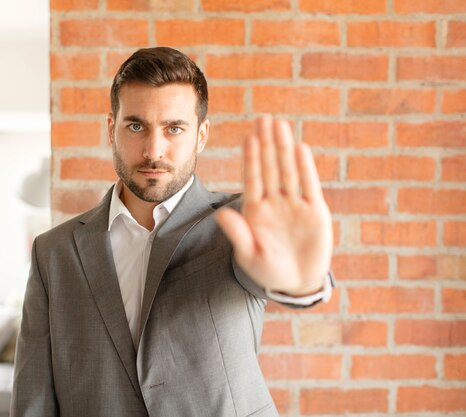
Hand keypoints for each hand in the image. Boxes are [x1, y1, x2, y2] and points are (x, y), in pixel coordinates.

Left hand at [216, 116, 332, 296]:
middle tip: (263, 119)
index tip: (249, 137)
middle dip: (267, 144)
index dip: (251, 158)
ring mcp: (295, 205)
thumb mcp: (249, 255)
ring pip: (288, 171)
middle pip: (270, 167)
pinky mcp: (314, 212)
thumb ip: (238, 234)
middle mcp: (274, 203)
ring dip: (284, 149)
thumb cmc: (267, 270)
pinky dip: (305, 168)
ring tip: (280, 125)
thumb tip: (222, 215)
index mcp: (255, 211)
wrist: (295, 283)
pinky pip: (309, 186)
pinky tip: (300, 148)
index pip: (252, 178)